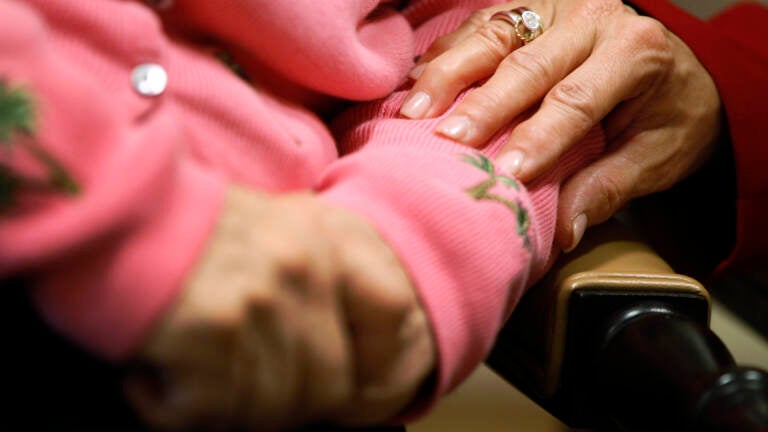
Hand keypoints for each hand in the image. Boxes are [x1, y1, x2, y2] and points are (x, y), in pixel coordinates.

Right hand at [123, 186, 434, 429]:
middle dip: (286, 403)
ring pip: (272, 407)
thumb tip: (334, 355)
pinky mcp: (211, 332)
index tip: (339, 383)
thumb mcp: (271, 225)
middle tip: (235, 385)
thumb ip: (314, 276)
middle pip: (329, 384)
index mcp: (325, 240)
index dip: (373, 361)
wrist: (105, 205)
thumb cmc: (183, 225)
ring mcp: (261, 301)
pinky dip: (176, 408)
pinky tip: (155, 376)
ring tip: (187, 373)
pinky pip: (211, 410)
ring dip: (227, 406)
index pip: (393, 311)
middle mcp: (304, 270)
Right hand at [400, 0, 721, 250]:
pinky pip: (479, 25)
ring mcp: (555, 6)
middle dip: (481, 105)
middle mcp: (593, 18)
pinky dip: (445, 54)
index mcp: (635, 52)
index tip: (504, 172)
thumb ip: (608, 188)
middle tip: (445, 141)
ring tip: (413, 111)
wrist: (675, 70)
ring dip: (448, 74)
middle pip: (527, 64)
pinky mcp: (527, 7)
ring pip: (494, 36)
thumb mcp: (656, 157)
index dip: (538, 136)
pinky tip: (415, 81)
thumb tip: (563, 231)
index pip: (576, 99)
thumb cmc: (666, 116)